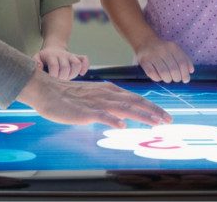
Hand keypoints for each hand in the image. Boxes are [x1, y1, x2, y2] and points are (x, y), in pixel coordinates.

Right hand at [16, 69, 171, 127]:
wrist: (46, 90)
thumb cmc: (68, 96)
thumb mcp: (93, 97)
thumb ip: (108, 104)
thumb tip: (123, 116)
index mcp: (110, 91)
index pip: (135, 98)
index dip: (151, 107)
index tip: (164, 116)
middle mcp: (107, 94)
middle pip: (135, 102)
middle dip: (153, 111)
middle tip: (169, 120)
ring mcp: (96, 102)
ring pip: (124, 108)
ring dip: (141, 115)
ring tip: (156, 123)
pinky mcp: (85, 111)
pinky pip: (101, 115)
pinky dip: (112, 120)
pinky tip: (122, 126)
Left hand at [35, 46, 89, 79]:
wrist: (53, 48)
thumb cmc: (44, 58)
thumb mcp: (36, 58)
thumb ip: (35, 63)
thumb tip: (39, 67)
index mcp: (51, 56)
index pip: (54, 66)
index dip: (54, 75)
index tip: (51, 80)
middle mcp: (62, 55)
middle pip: (66, 67)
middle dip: (63, 77)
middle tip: (59, 81)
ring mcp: (71, 56)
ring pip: (77, 64)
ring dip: (73, 74)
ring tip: (68, 78)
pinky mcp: (77, 57)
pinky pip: (85, 60)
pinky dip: (85, 67)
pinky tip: (81, 74)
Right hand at [134, 38, 193, 82]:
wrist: (145, 41)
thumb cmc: (164, 48)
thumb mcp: (175, 50)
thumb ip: (185, 59)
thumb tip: (191, 71)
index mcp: (172, 47)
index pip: (182, 63)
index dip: (185, 74)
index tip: (185, 80)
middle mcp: (163, 50)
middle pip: (173, 69)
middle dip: (176, 78)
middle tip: (176, 79)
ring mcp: (152, 55)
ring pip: (163, 73)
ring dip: (168, 79)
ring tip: (168, 79)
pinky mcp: (144, 61)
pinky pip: (152, 74)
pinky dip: (158, 78)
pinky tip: (159, 77)